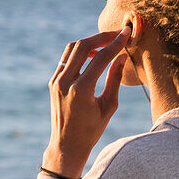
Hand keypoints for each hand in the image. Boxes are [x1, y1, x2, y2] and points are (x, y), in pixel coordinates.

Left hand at [42, 28, 130, 178]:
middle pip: (82, 46)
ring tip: (106, 44)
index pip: (100, 58)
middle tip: (117, 34)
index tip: (126, 33)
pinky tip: (93, 54)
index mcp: (80, 90)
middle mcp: (64, 82)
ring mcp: (56, 81)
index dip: (115, 44)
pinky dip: (79, 52)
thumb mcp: (109, 106)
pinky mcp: (52, 81)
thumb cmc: (91, 130)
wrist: (67, 145)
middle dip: (101, 37)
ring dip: (89, 42)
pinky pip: (66, 58)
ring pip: (71, 49)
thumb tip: (122, 56)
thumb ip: (115, 79)